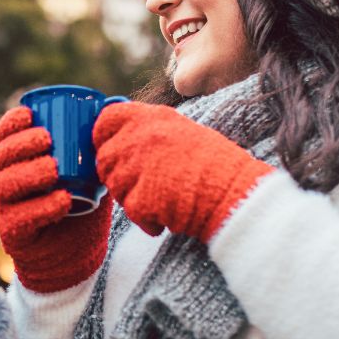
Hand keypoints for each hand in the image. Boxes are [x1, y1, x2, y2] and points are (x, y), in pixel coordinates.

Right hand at [0, 105, 112, 292]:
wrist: (76, 253)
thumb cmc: (81, 204)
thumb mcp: (88, 171)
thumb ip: (96, 144)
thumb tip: (115, 105)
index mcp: (18, 161)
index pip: (3, 136)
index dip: (11, 123)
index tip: (30, 114)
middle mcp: (6, 182)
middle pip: (0, 157)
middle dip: (20, 145)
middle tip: (47, 139)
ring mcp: (7, 208)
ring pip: (6, 185)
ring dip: (29, 174)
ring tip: (54, 169)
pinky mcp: (14, 234)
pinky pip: (22, 218)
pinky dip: (43, 207)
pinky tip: (63, 200)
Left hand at [93, 102, 273, 241]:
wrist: (236, 193)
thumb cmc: (217, 165)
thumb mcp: (183, 132)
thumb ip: (151, 131)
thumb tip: (122, 139)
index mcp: (152, 118)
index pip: (106, 119)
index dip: (102, 136)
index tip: (109, 148)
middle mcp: (141, 137)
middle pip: (104, 158)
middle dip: (117, 175)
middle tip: (141, 186)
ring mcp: (139, 167)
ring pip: (115, 187)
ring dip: (132, 198)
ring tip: (161, 201)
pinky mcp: (141, 197)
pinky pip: (131, 211)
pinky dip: (147, 220)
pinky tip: (167, 217)